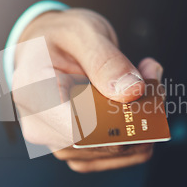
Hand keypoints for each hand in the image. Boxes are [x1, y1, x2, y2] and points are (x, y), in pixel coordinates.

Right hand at [12, 8, 162, 171]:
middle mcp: (42, 127)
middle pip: (103, 141)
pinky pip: (119, 154)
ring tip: (147, 80)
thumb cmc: (58, 38)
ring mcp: (60, 143)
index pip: (78, 128)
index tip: (144, 89)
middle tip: (152, 75)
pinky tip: (140, 100)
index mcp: (34, 94)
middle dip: (140, 112)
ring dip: (144, 121)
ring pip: (117, 151)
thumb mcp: (82, 32)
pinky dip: (141, 131)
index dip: (118, 119)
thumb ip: (106, 60)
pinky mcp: (79, 151)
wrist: (45, 50)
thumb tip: (132, 91)